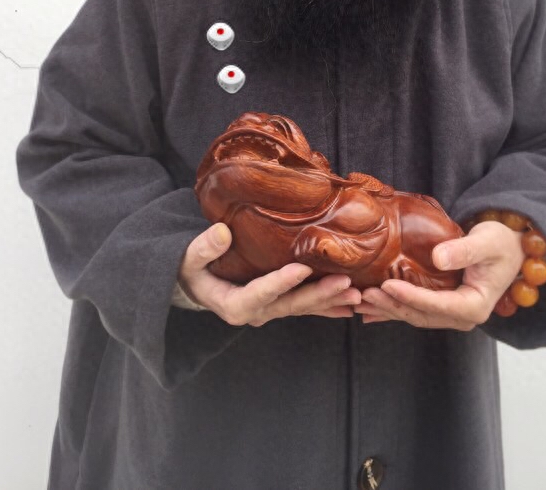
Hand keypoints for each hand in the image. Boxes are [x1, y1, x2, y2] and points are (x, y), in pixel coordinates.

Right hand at [178, 223, 361, 326]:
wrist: (194, 283)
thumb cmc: (192, 267)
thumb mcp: (189, 257)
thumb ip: (204, 248)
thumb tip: (222, 232)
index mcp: (232, 304)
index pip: (259, 293)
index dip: (280, 282)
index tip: (300, 269)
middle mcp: (254, 313)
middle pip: (290, 304)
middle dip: (318, 294)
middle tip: (345, 283)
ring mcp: (269, 311)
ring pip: (302, 307)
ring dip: (330, 301)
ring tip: (356, 295)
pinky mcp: (278, 305)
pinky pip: (305, 307)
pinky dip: (328, 305)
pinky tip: (350, 305)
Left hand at [355, 221, 524, 330]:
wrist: (509, 249)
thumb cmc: (500, 243)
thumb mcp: (487, 241)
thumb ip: (464, 250)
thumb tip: (439, 258)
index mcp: (475, 306)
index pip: (437, 305)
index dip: (410, 296)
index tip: (387, 284)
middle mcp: (463, 317)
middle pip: (421, 315)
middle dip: (392, 305)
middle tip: (364, 294)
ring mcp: (452, 315)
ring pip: (414, 315)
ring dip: (387, 309)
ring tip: (360, 301)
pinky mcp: (443, 307)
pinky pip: (415, 310)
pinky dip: (393, 309)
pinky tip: (370, 312)